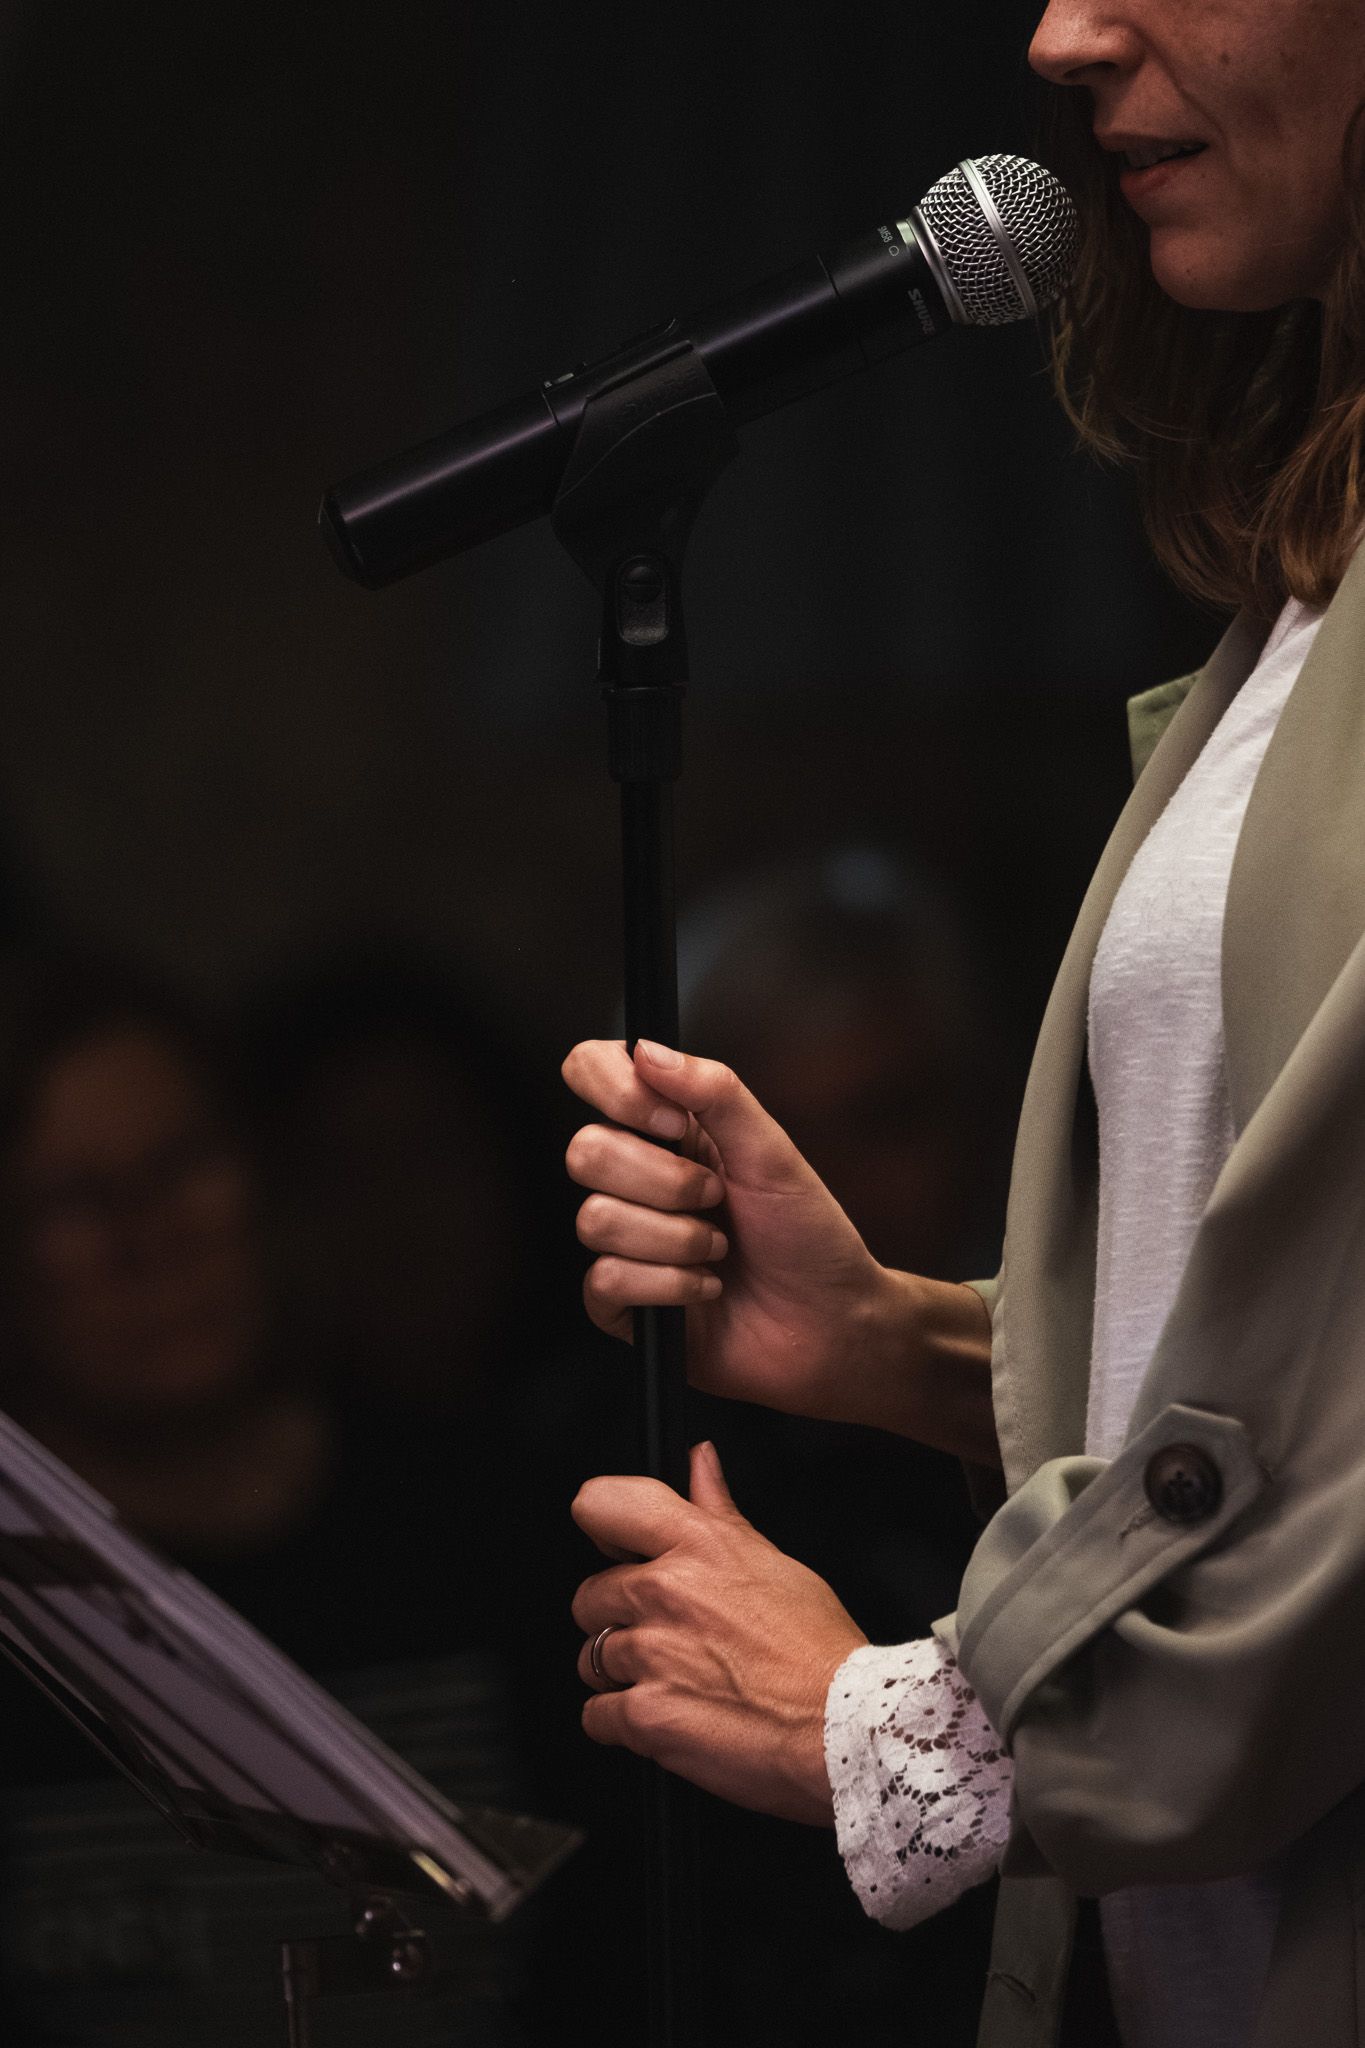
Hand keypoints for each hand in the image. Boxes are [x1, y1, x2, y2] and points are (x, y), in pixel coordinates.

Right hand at [563, 1037, 905, 1424]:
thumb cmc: (809, 1235)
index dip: (617, 1092)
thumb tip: (645, 1049)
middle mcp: (636, 1178)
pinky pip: (605, 1280)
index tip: (675, 1124)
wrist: (831, 1324)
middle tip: (717, 1199)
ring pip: (594, 1219)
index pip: (592, 1073)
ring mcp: (624, 1241)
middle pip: (584, 1151)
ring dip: (675, 1239)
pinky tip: (706, 1288)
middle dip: (664, 1183)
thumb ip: (715, 1092)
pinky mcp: (622, 1303)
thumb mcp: (772, 1152)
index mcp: (667, 1129)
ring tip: (720, 1251)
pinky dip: (669, 1284)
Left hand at [571, 1440, 866, 1823]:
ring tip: (672, 1682)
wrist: (841, 1728)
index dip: (598, 1528)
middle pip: (589, 1597)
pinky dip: (621, 1725)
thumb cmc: (818, 1650)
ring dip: (620, 1675)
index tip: (613, 1549)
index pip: (601, 1503)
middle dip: (617, 1619)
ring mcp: (651, 1655)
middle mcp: (665, 1593)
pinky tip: (665, 1718)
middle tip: (662, 1637)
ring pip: (590, 1659)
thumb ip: (719, 1509)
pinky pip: (596, 1717)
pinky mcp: (645, 1716)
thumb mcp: (772, 1561)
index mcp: (697, 1545)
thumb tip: (700, 1461)